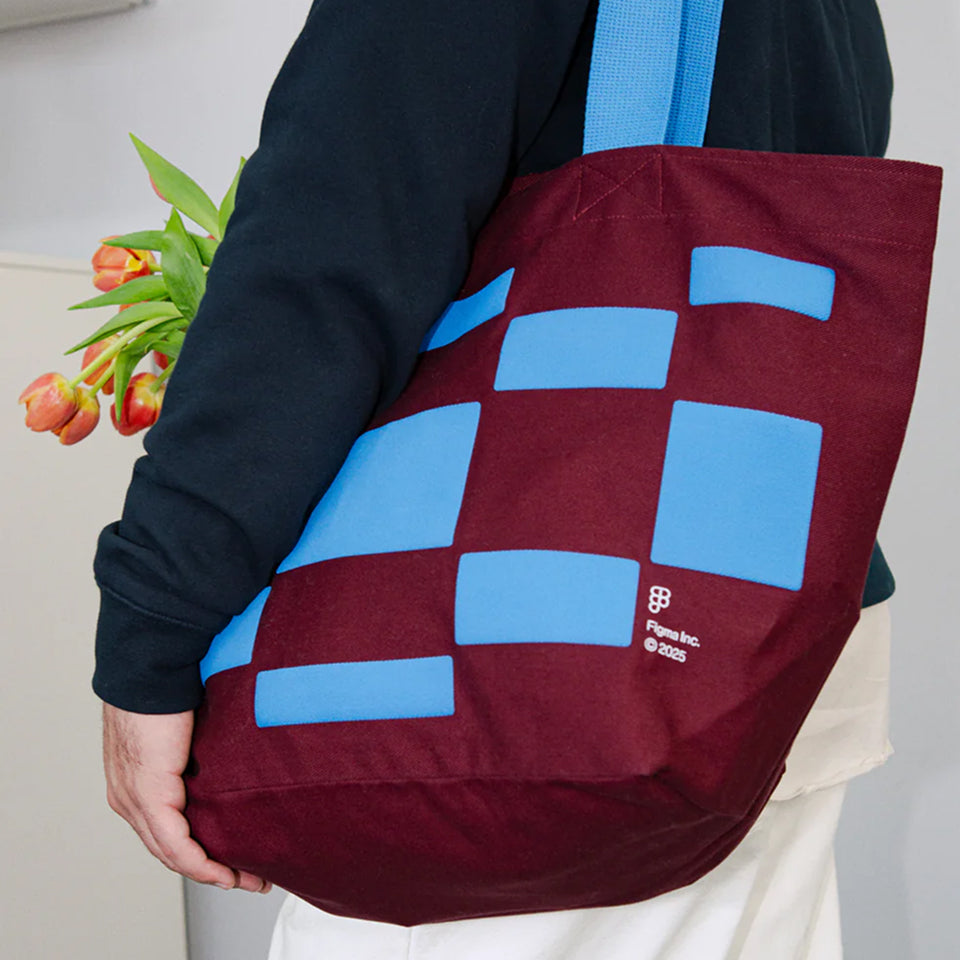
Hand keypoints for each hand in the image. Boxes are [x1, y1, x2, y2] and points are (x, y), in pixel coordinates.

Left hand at [102, 702, 272, 893]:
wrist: (152, 668)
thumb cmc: (170, 686)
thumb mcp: (186, 728)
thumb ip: (199, 749)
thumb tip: (231, 749)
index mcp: (133, 782)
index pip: (163, 829)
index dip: (197, 850)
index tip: (232, 858)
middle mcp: (127, 798)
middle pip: (168, 849)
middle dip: (210, 869)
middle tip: (247, 877)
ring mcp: (135, 800)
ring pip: (172, 853)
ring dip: (211, 871)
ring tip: (245, 879)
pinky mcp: (149, 796)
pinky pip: (176, 845)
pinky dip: (201, 864)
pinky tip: (224, 873)